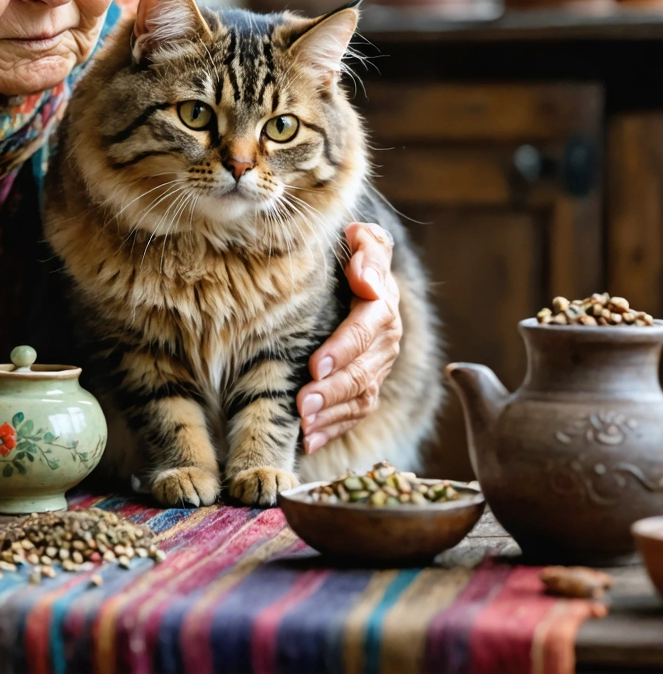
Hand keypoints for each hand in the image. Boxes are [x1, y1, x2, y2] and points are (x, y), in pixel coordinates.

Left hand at [296, 222, 401, 453]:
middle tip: (301, 402)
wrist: (357, 280)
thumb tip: (364, 265)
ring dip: (330, 414)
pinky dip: (330, 430)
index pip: (368, 328)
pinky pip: (353, 415)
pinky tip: (306, 442)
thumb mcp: (361, 244)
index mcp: (382, 305)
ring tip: (302, 424)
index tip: (317, 363)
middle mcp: (385, 341)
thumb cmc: (351, 257)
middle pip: (363, 370)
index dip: (345, 347)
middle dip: (332, 389)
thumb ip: (368, 247)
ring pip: (359, 398)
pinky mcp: (365, 390)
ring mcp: (377, 369)